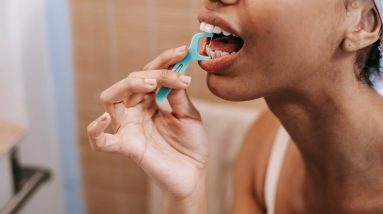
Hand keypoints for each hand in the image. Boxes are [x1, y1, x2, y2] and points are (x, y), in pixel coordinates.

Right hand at [87, 46, 208, 199]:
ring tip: (152, 85)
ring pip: (111, 98)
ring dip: (129, 85)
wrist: (194, 173)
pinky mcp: (127, 146)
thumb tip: (173, 72)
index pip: (150, 74)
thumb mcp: (189, 114)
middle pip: (131, 81)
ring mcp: (129, 127)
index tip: (182, 51)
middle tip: (179, 78)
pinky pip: (101, 141)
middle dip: (155, 73)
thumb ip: (177, 95)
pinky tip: (104, 119)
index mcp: (151, 101)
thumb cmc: (191, 144)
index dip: (164, 60)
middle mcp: (136, 111)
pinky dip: (96, 130)